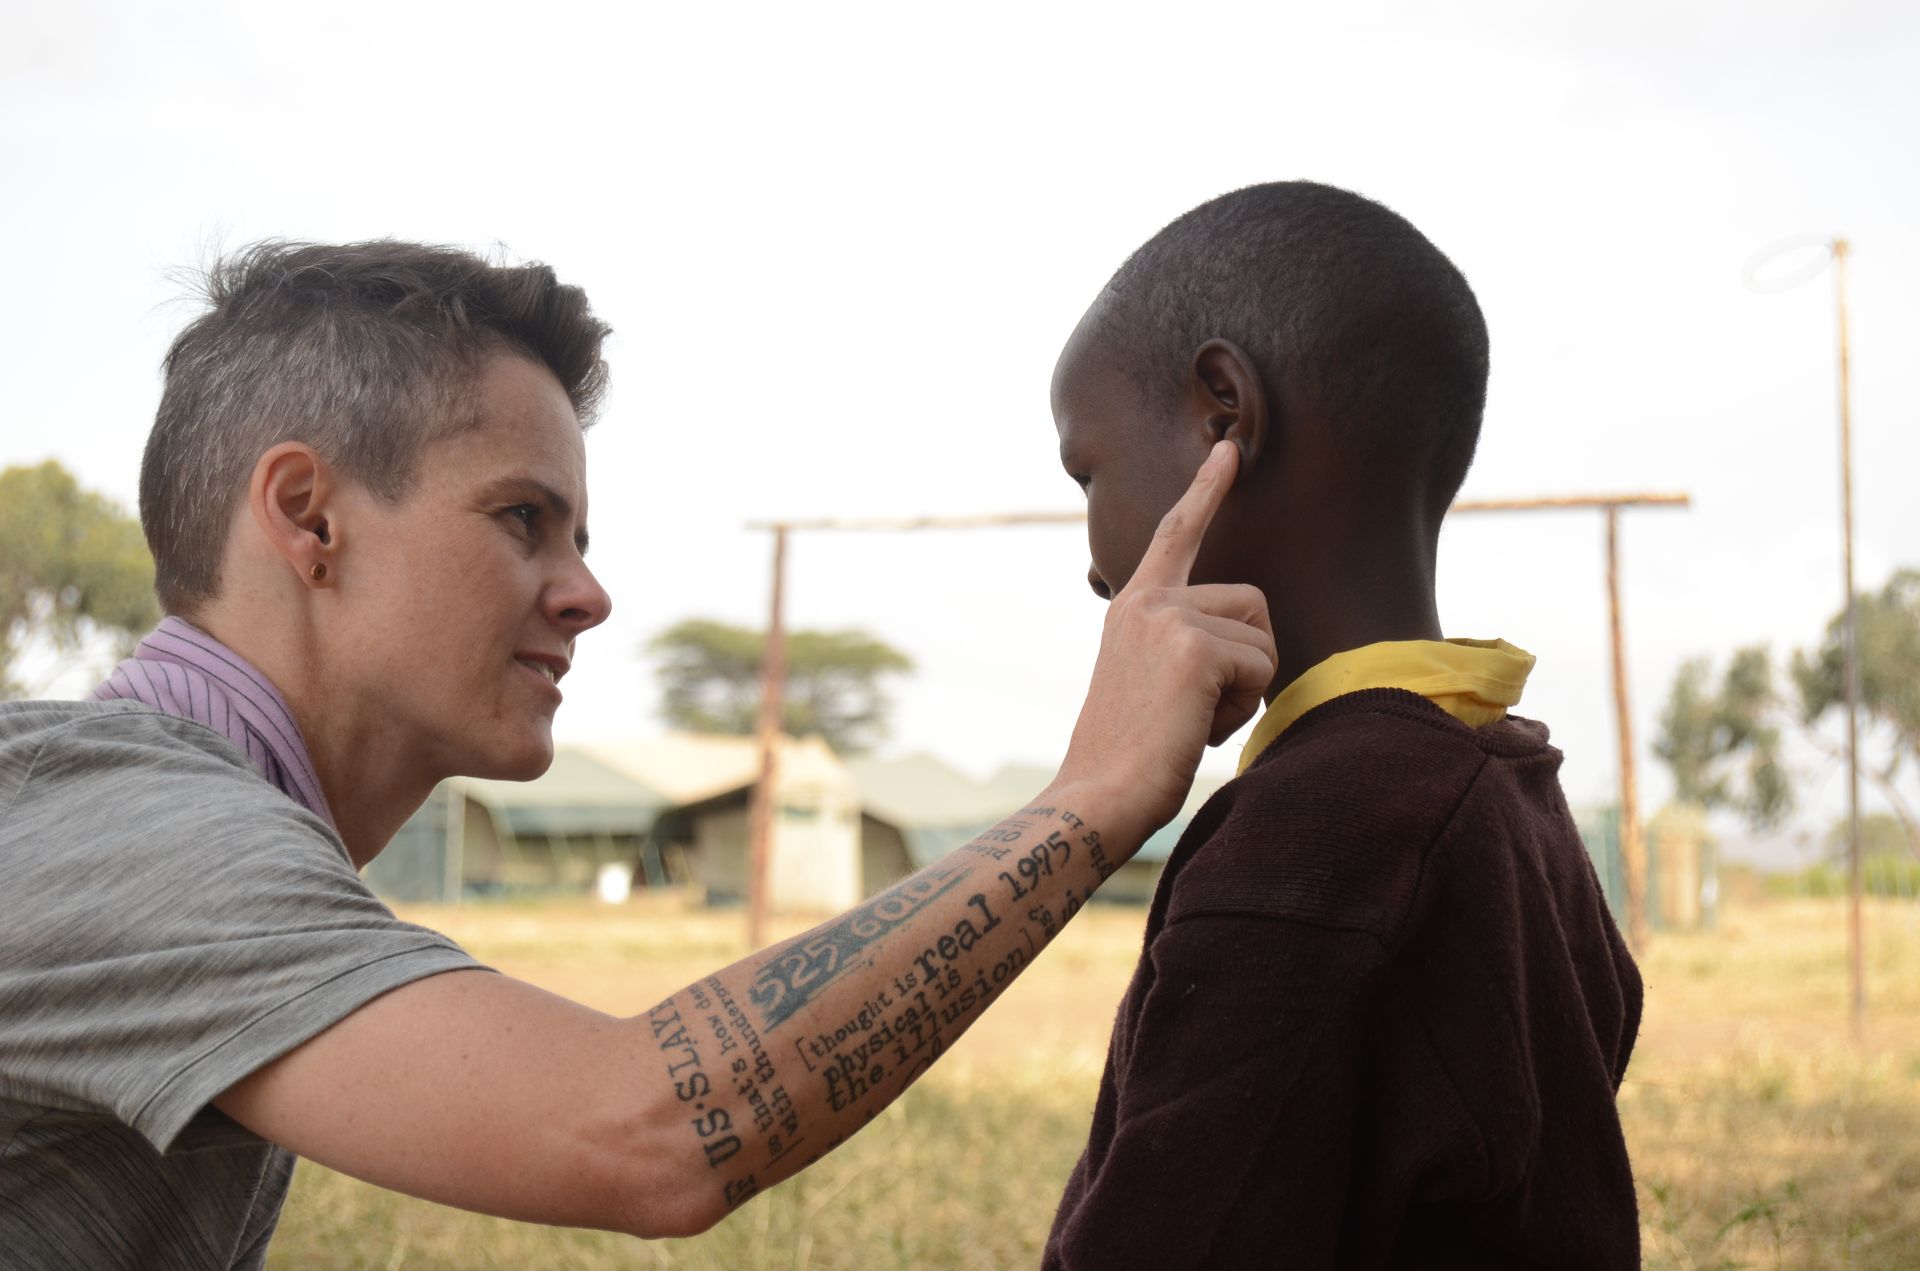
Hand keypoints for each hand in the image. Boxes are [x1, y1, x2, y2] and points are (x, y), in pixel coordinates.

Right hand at [1051, 441, 1275, 852]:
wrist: (1098, 795)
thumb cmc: (1128, 758)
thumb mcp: (1150, 683)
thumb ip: (1185, 648)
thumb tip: (1248, 654)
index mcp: (1133, 605)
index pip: (1176, 534)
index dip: (1206, 489)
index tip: (1228, 449)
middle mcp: (1148, 599)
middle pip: (1254, 604)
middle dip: (1248, 663)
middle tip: (1197, 710)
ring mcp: (1168, 617)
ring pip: (1262, 641)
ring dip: (1245, 692)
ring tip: (1192, 722)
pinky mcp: (1191, 645)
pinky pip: (1260, 669)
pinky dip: (1240, 710)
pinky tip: (1196, 729)